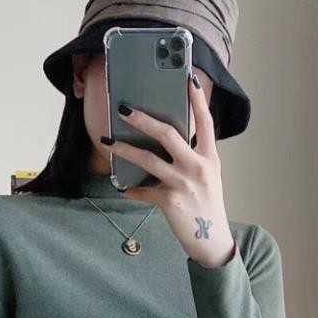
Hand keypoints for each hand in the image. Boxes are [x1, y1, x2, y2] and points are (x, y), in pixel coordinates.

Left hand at [100, 73, 236, 267]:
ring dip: (123, 149)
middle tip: (124, 109)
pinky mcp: (170, 201)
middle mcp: (198, 166)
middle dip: (143, 119)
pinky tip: (124, 188)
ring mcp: (183, 183)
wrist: (210, 239)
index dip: (198, 100)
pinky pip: (143, 191)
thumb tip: (166, 140)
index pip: (206, 122)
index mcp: (210, 157)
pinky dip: (132, 190)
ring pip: (147, 159)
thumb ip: (193, 157)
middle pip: (168, 134)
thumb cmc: (206, 205)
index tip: (189, 78)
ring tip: (107, 141)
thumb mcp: (207, 176)